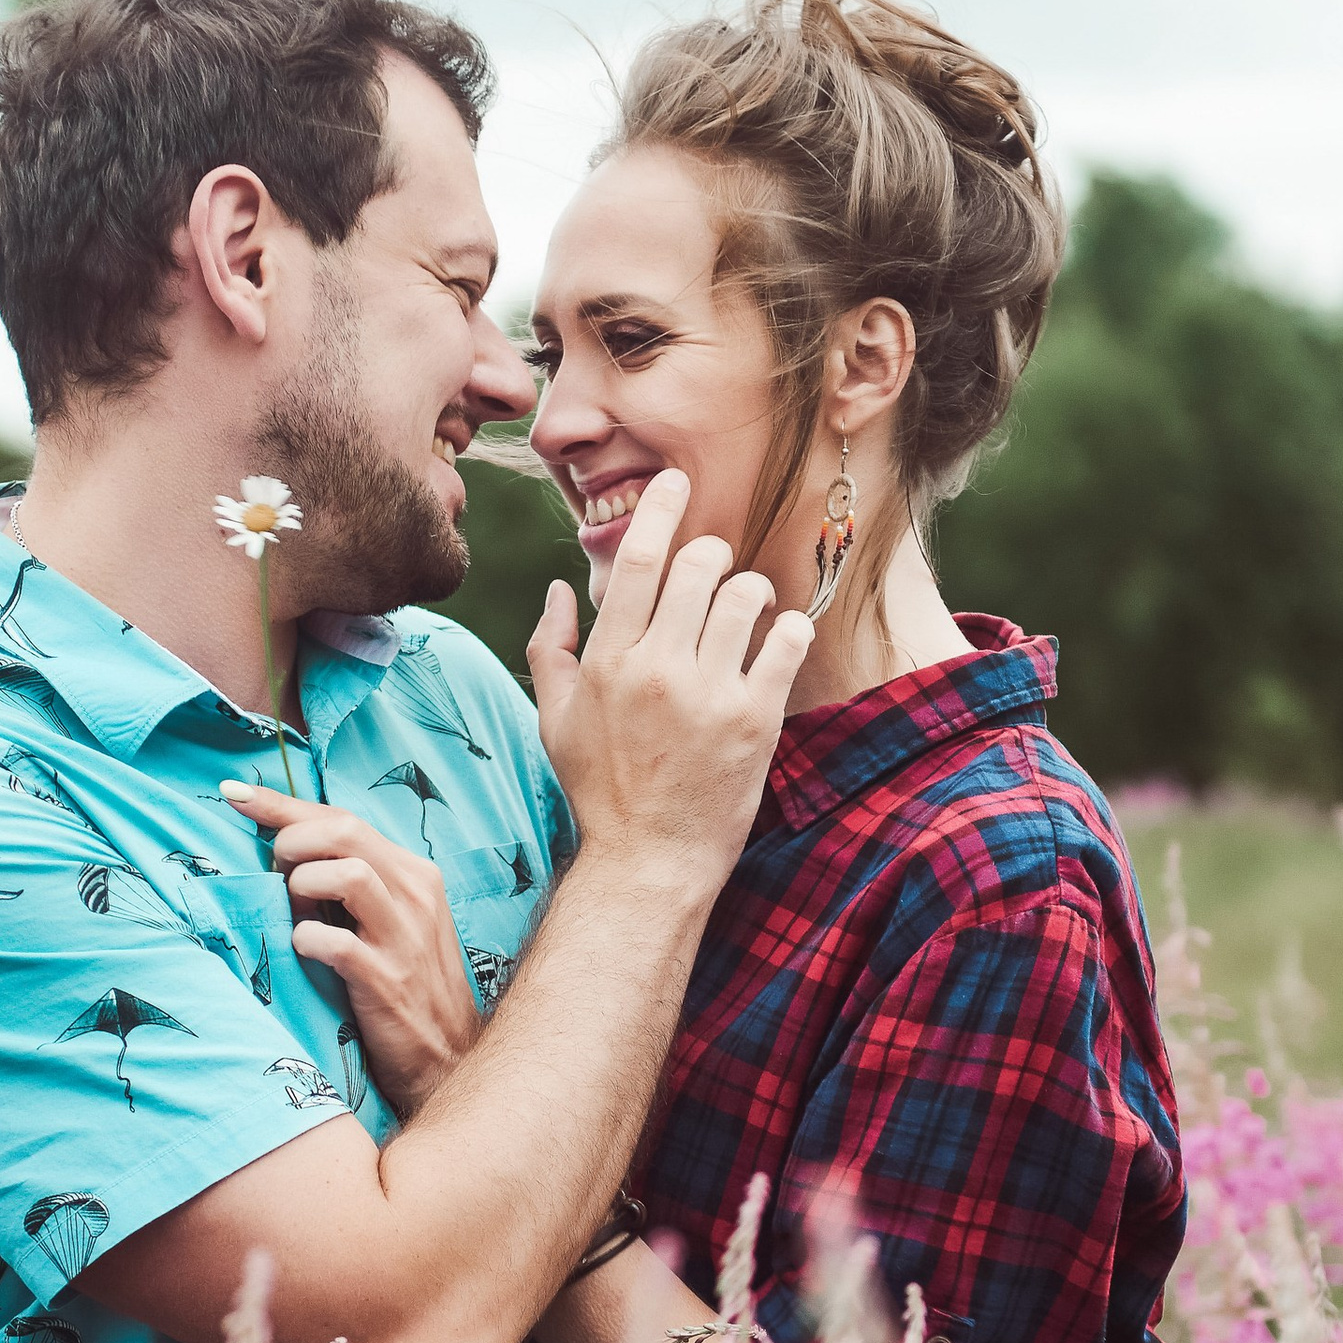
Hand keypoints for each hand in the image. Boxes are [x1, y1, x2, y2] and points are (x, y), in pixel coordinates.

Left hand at [219, 781, 477, 1116]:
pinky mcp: (389, 979)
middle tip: (276, 876)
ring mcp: (405, 936)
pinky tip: (304, 952)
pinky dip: (305, 940)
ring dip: (302, 887)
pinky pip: (334, 942)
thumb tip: (286, 852)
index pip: (342, 818)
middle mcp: (416, 894)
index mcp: (413, 873)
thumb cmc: (405, 986)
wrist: (446, 1058)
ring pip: (346, 873)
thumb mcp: (388, 921)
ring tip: (296, 915)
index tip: (235, 795)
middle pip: (343, 831)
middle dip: (290, 843)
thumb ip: (351, 884)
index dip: (282, 804)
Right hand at [526, 471, 811, 901]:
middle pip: (699, 566)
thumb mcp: (555, 720)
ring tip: (749, 606)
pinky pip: (788, 642)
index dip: (663, 508)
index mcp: (608, 660)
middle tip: (717, 568)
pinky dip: (792, 628)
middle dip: (713, 554)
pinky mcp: (755, 719)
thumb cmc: (600, 791)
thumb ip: (550, 648)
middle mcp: (657, 668)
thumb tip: (557, 590)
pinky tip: (784, 636)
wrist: (649, 862)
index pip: (640, 558)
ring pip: (746, 595)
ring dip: (752, 589)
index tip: (678, 481)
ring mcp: (709, 693)